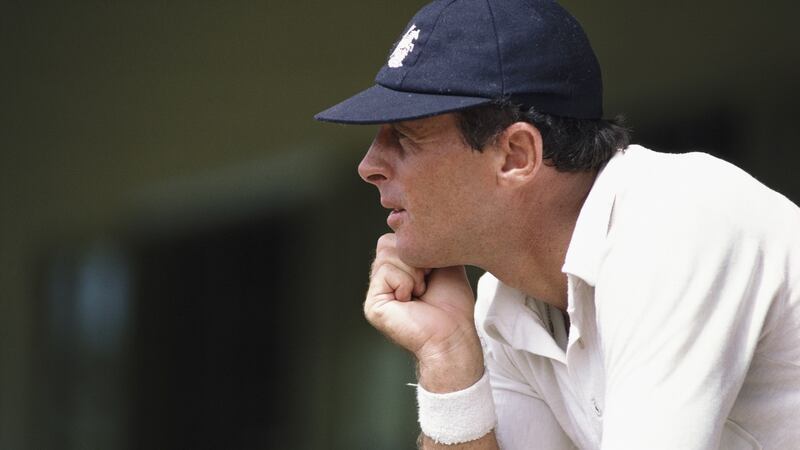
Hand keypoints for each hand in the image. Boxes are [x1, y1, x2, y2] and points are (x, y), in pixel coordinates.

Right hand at [364, 234, 483, 390]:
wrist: (453, 335)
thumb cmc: (453, 306)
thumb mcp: (444, 263)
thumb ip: (427, 244)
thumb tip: (411, 227)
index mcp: (398, 271)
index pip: (396, 239)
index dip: (419, 248)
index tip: (434, 271)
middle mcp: (384, 280)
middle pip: (388, 242)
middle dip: (415, 258)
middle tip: (427, 281)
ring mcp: (377, 292)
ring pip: (387, 254)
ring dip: (413, 272)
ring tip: (421, 291)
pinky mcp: (373, 304)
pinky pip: (385, 272)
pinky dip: (405, 282)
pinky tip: (411, 299)